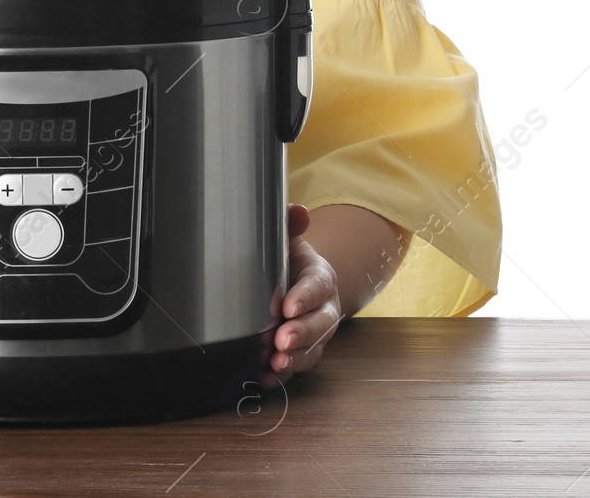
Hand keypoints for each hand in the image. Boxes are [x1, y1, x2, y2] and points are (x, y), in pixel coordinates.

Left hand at [260, 203, 342, 387]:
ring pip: (313, 350)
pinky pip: (297, 367)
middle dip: (302, 334)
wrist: (296, 285)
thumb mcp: (288, 239)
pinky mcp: (304, 353)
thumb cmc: (288, 261)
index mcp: (320, 277)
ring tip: (275, 363)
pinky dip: (281, 376)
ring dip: (294, 359)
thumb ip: (290, 224)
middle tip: (281, 340)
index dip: (305, 297)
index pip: (317, 287)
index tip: (288, 306)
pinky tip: (265, 378)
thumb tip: (296, 210)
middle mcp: (324, 308)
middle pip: (320, 324)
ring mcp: (316, 334)